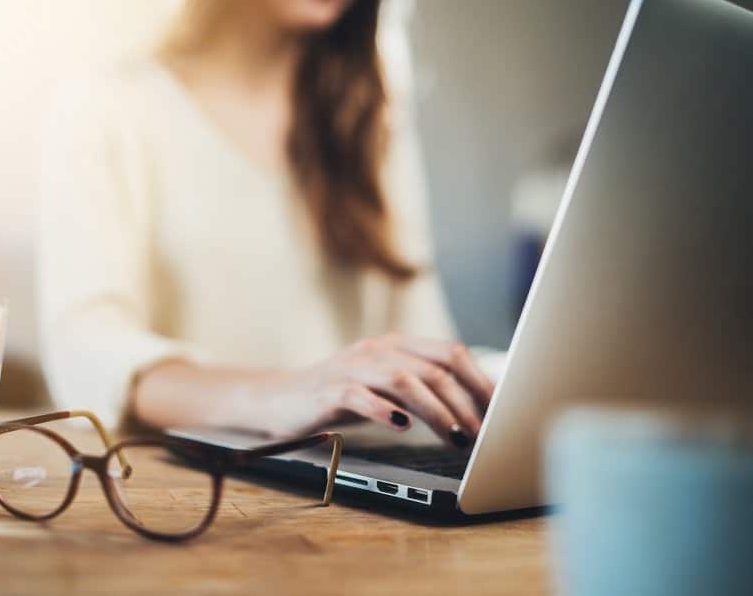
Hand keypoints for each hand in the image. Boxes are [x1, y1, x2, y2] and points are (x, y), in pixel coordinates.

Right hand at [268, 334, 495, 446]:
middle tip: (482, 433)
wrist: (279, 400)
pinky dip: (385, 410)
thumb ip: (421, 389)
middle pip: (434, 368)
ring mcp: (351, 368)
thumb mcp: (384, 387)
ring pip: (404, 380)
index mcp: (395, 345)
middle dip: (465, 402)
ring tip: (456, 436)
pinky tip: (402, 426)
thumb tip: (474, 408)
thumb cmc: (339, 398)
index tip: (501, 409)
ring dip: (437, 410)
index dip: (480, 379)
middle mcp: (376, 350)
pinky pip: (360, 396)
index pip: (449, 352)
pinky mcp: (328, 390)